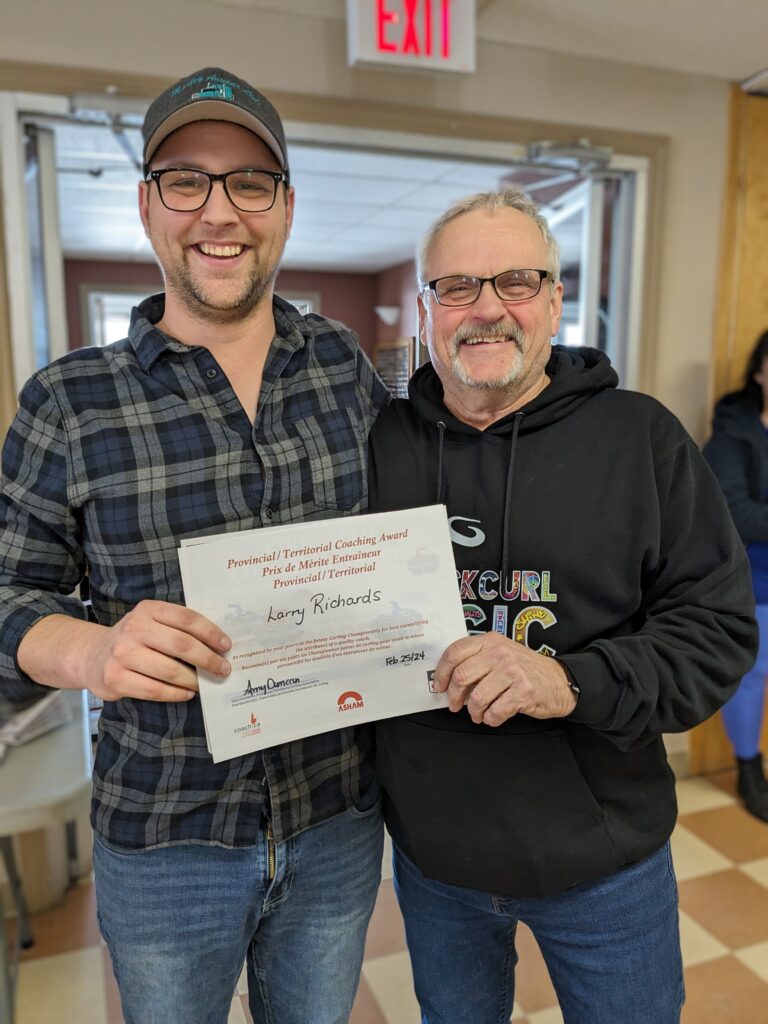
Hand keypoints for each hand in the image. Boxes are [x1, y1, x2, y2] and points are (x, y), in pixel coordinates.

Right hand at [17, 601, 231, 702]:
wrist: (92, 656)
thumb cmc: (134, 640)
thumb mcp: (151, 622)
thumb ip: (177, 628)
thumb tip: (218, 645)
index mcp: (148, 610)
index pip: (187, 618)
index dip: (211, 633)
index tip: (227, 646)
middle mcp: (134, 628)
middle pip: (181, 644)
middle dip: (208, 659)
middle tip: (223, 669)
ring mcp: (122, 653)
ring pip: (170, 670)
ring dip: (193, 680)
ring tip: (204, 684)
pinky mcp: (115, 678)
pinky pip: (154, 690)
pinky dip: (176, 694)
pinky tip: (186, 693)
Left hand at [432, 632, 575, 725]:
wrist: (558, 680)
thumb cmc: (524, 669)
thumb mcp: (500, 653)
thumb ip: (476, 660)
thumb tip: (447, 680)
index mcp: (490, 641)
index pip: (455, 653)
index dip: (441, 672)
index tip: (439, 686)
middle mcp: (500, 653)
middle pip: (462, 676)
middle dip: (454, 696)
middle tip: (455, 705)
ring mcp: (513, 672)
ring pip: (477, 698)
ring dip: (474, 711)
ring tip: (478, 714)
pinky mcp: (523, 692)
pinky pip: (495, 712)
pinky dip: (490, 719)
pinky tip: (493, 716)